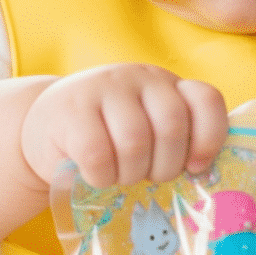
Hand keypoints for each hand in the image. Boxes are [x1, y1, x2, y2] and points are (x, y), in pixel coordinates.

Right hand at [20, 64, 226, 188]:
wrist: (45, 125)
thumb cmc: (107, 136)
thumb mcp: (146, 126)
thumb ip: (176, 138)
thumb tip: (204, 176)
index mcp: (165, 84)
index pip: (205, 99)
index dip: (209, 138)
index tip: (196, 167)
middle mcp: (138, 77)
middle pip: (171, 125)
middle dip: (166, 165)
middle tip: (149, 177)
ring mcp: (103, 89)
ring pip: (135, 142)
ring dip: (131, 173)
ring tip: (121, 175)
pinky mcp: (71, 111)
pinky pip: (98, 155)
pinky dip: (102, 177)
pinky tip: (96, 176)